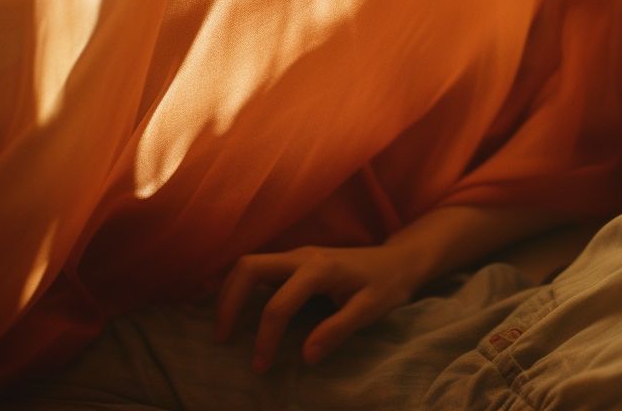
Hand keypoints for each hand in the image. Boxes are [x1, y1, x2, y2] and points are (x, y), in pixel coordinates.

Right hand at [215, 244, 426, 370]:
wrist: (399, 261)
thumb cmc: (388, 285)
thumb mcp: (371, 310)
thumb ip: (338, 330)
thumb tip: (305, 356)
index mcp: (319, 269)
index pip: (279, 304)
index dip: (265, 338)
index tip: (260, 366)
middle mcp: (301, 256)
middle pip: (248, 267)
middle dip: (228, 302)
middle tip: (222, 338)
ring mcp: (296, 255)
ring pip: (248, 264)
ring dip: (229, 292)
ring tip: (224, 327)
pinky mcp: (295, 261)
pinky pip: (258, 269)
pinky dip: (240, 286)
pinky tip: (235, 309)